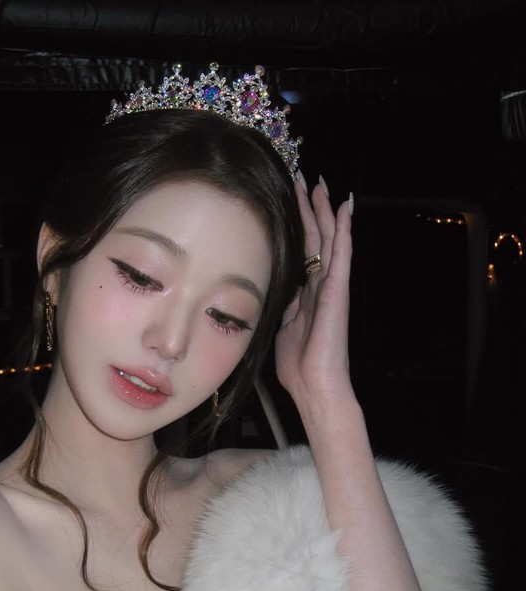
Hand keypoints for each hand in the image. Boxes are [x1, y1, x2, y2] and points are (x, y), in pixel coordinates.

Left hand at [275, 176, 353, 408]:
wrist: (315, 386)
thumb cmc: (298, 366)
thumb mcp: (280, 328)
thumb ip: (281, 306)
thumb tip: (273, 290)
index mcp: (306, 294)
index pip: (301, 251)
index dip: (295, 226)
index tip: (286, 201)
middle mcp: (321, 285)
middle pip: (315, 238)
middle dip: (308, 209)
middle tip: (302, 178)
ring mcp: (332, 286)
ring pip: (329, 239)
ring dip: (324, 210)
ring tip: (319, 183)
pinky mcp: (339, 291)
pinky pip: (343, 254)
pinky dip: (345, 230)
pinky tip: (345, 208)